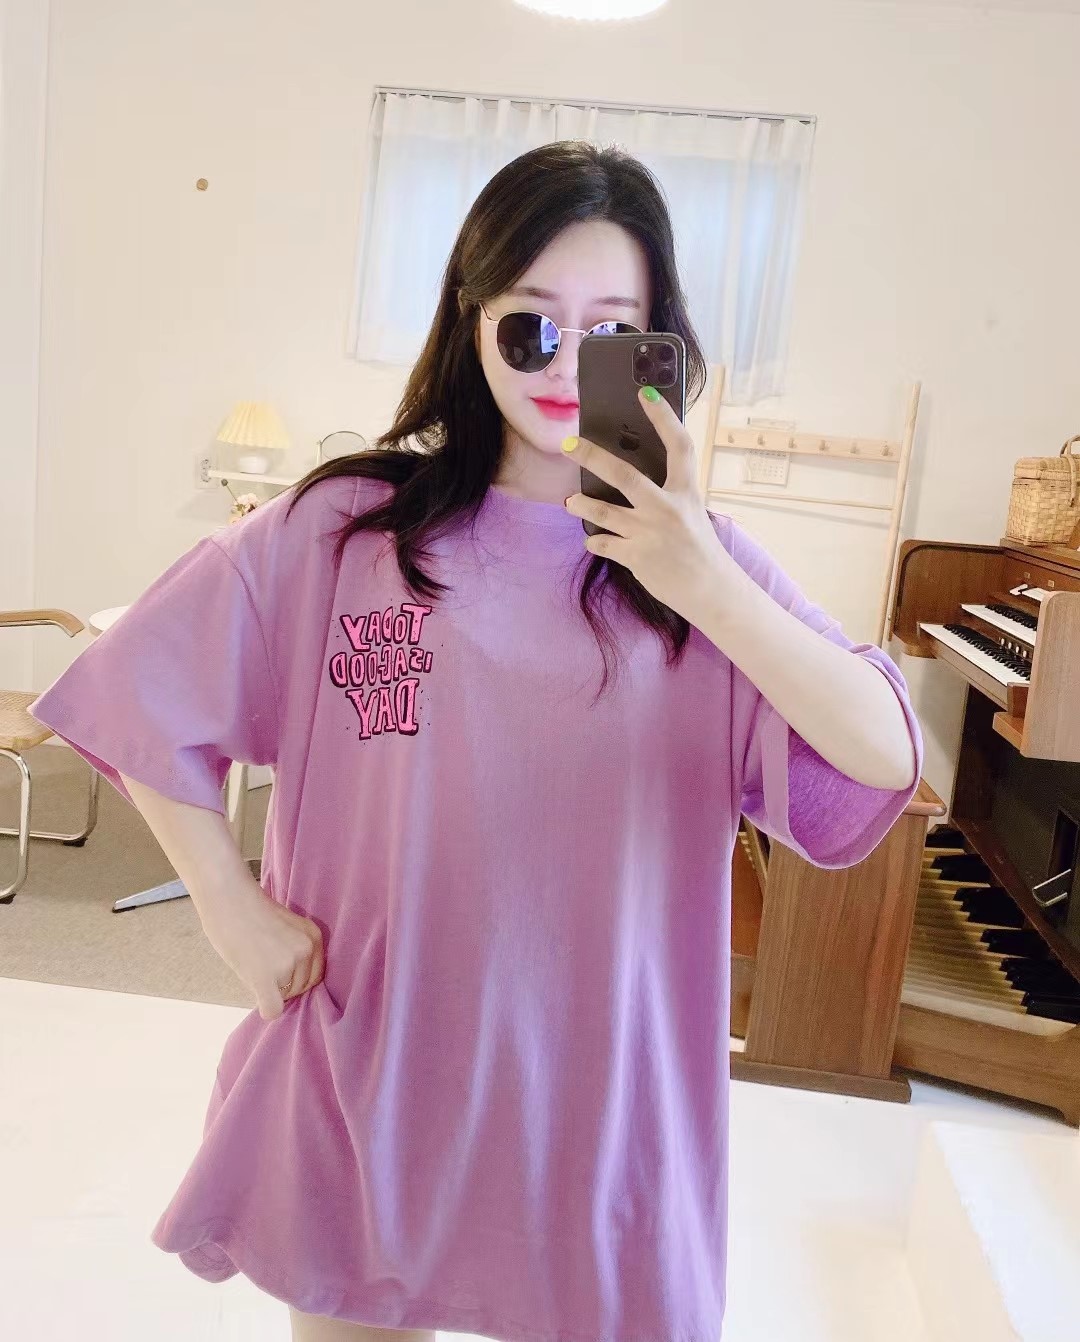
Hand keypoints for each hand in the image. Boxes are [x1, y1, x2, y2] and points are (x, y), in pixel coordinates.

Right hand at [200, 874, 325, 1020]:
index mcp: (314, 936)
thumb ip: (294, 951)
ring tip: (252, 966)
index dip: (295, 977)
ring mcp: (289, 963)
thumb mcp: (286, 927)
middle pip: (300, 989)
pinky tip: (256, 995)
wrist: (228, 898)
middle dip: (282, 985)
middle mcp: (307, 950)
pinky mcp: (267, 976)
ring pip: (284, 998)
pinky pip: (273, 1009)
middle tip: (259, 966)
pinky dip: (265, 1009)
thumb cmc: (249, 909)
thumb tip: (290, 984)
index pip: (314, 975)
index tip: (277, 968)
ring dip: (269, 990)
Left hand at [562, 387, 741, 623]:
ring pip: (604, 512)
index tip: (645, 392)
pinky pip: (604, 543)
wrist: (711, 590)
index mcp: (687, 492)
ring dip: (582, 505)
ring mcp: (650, 534)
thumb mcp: (691, 512)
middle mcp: (668, 509)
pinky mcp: (637, 557)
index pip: (678, 446)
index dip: (663, 417)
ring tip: (569, 501)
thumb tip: (629, 478)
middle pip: (625, 475)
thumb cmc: (698, 548)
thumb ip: (667, 494)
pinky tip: (594, 539)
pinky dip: (596, 541)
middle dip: (593, 457)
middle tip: (568, 444)